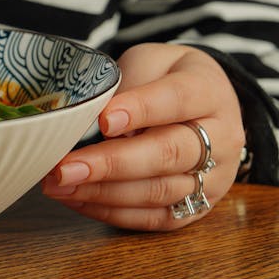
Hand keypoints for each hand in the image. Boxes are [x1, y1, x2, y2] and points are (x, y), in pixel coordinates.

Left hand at [40, 43, 245, 230]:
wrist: (203, 101)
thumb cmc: (165, 76)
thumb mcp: (149, 60)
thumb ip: (128, 83)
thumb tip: (89, 116)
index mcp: (208, 92)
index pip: (177, 100)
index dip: (140, 110)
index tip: (103, 120)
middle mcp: (220, 138)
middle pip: (167, 154)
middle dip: (111, 164)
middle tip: (66, 167)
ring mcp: (213, 178)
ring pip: (158, 192)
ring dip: (103, 192)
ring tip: (59, 184)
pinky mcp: (197, 207)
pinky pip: (154, 217)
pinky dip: (111, 212)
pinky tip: (76, 199)